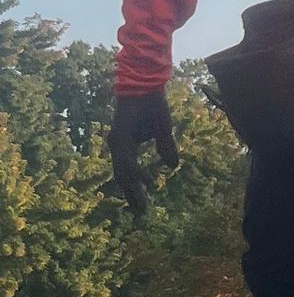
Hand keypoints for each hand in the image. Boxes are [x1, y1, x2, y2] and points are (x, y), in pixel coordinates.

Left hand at [109, 90, 178, 215]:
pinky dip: (135, 172)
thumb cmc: (152, 104)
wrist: (145, 84)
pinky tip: (143, 183)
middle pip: (122, 175)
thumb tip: (172, 167)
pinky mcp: (121, 135)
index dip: (135, 187)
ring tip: (141, 203)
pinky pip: (127, 158)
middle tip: (140, 212)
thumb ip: (166, 147)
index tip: (143, 203)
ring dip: (132, 188)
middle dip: (132, 194)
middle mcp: (119, 144)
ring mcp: (118, 140)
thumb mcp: (163, 129)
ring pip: (123, 170)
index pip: (128, 171)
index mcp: (127, 144)